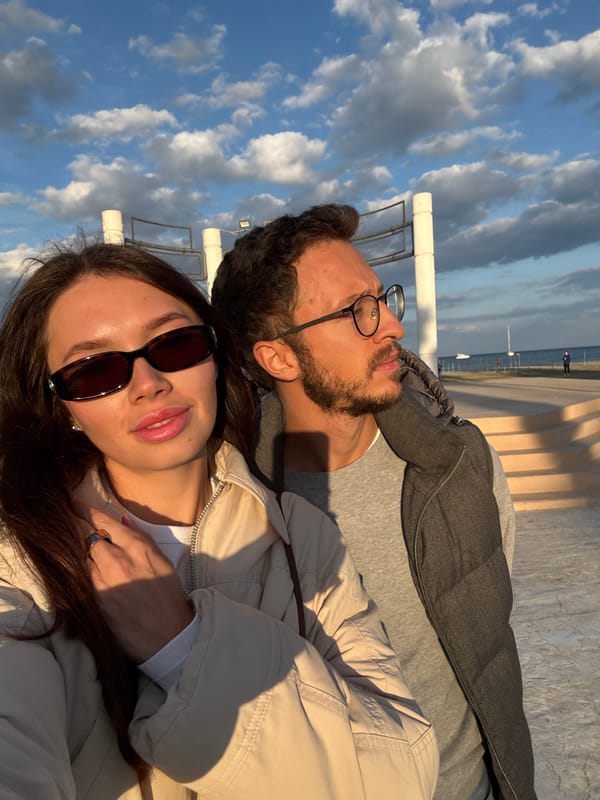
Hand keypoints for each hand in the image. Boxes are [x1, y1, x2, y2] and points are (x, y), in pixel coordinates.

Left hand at [79, 508, 194, 662]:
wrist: (167, 635)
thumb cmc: (168, 596)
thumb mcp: (162, 561)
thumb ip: (141, 538)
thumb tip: (122, 520)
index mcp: (138, 549)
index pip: (105, 522)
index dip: (87, 511)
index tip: (75, 504)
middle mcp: (118, 562)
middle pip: (88, 538)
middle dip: (82, 531)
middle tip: (76, 525)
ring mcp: (104, 582)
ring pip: (84, 558)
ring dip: (84, 554)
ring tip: (88, 555)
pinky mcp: (96, 600)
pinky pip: (84, 578)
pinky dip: (85, 572)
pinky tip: (91, 574)